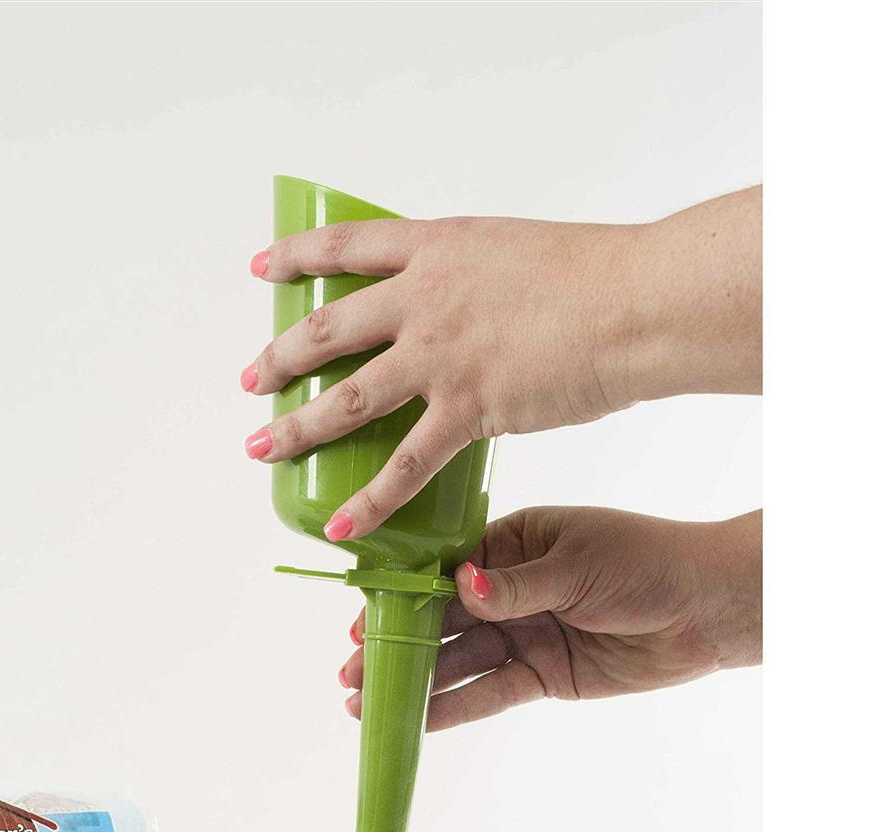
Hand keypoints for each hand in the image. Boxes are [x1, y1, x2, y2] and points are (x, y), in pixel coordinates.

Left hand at [244, 189, 761, 540]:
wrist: (637, 303)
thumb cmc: (600, 277)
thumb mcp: (519, 256)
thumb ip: (478, 283)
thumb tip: (470, 314)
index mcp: (440, 248)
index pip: (348, 245)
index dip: (297, 257)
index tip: (262, 268)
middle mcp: (426, 298)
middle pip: (329, 329)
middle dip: (281, 358)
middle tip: (252, 381)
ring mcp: (440, 356)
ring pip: (347, 398)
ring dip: (298, 428)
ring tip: (263, 450)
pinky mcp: (466, 409)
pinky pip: (405, 467)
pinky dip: (370, 502)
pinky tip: (340, 527)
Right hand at [339, 508, 761, 729]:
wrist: (708, 608)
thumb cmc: (647, 563)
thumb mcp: (576, 565)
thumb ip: (515, 586)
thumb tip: (461, 588)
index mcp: (510, 543)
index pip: (441, 570)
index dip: (399, 597)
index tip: (362, 619)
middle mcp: (508, 588)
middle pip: (439, 620)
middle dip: (394, 645)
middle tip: (350, 670)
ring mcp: (522, 633)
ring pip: (457, 660)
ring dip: (414, 681)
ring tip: (364, 701)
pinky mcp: (540, 675)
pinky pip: (489, 692)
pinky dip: (453, 707)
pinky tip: (415, 719)